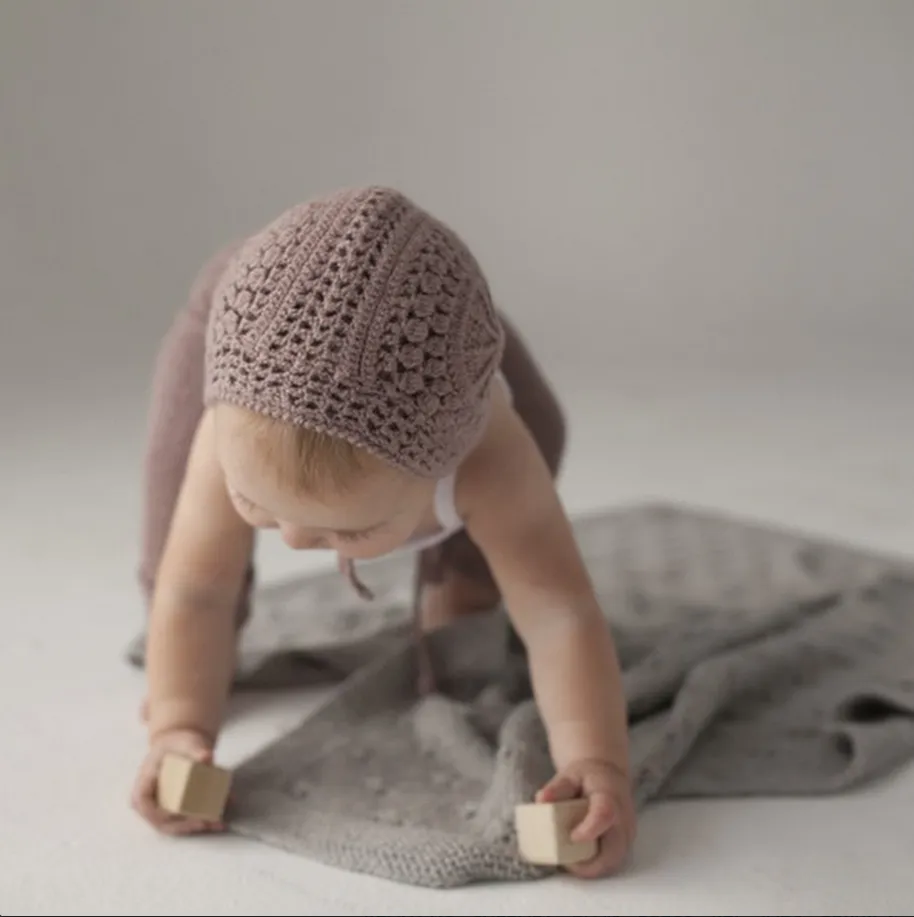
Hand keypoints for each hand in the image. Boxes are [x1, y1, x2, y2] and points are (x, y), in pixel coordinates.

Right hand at [131, 727, 224, 835]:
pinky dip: (203, 822)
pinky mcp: (176, 812)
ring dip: (197, 827)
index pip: (144, 805)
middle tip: (207, 822)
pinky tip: (220, 821)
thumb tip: (207, 756)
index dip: (160, 814)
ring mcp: (161, 809)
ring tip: (218, 823)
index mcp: (143, 783)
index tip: (180, 814)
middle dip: (186, 826)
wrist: (182, 745)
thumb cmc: (179, 743)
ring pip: (176, 826)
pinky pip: (186, 821)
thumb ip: (196, 749)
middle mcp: (149, 801)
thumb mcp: (186, 742)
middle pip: (162, 821)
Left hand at [536, 758, 635, 877]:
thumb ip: (556, 788)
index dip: (589, 829)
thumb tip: (540, 800)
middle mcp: (623, 819)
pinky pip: (611, 863)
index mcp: (608, 797)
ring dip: (590, 867)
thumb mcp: (570, 775)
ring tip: (568, 859)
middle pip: (613, 851)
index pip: (604, 815)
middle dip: (587, 863)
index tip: (572, 837)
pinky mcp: (624, 845)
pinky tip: (578, 858)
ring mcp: (626, 835)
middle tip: (564, 859)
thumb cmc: (587, 777)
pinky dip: (593, 865)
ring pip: (612, 863)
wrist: (608, 777)